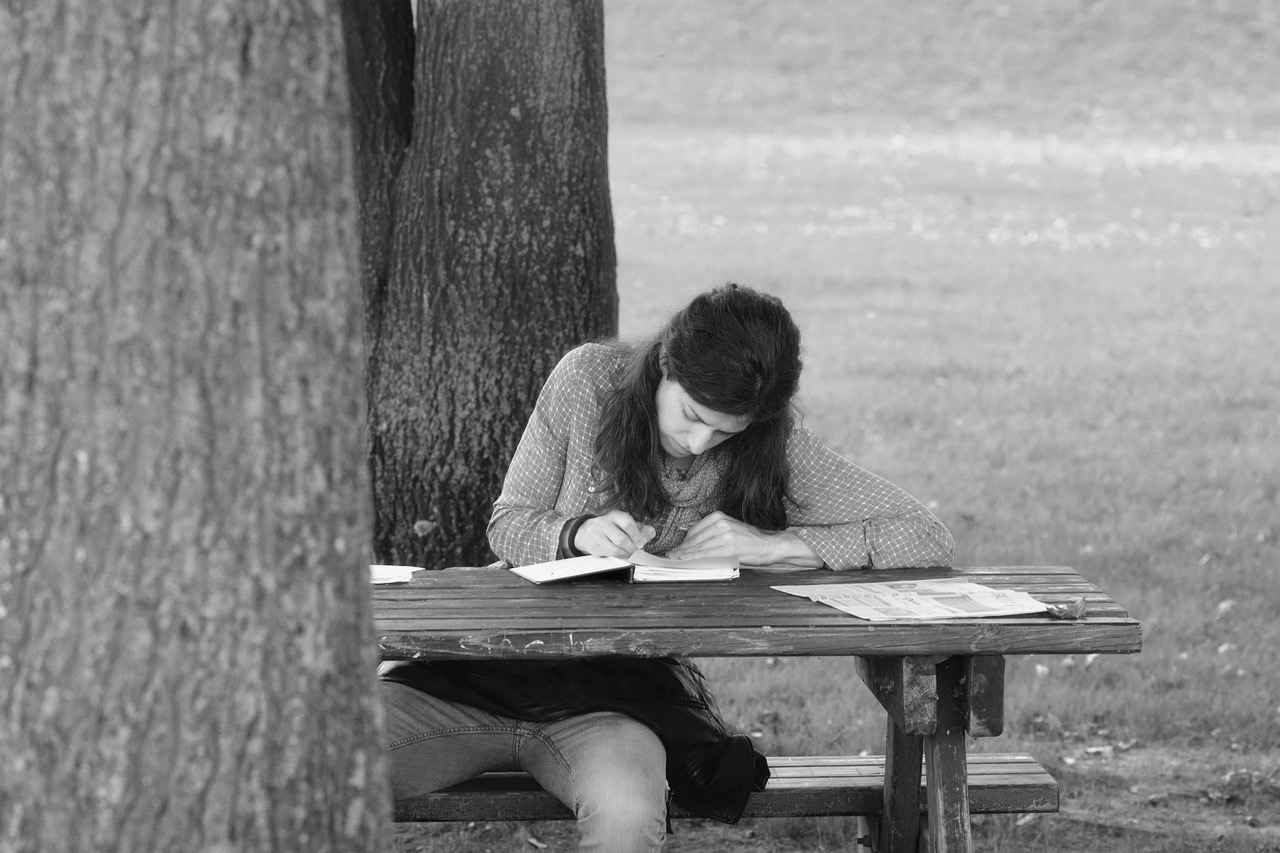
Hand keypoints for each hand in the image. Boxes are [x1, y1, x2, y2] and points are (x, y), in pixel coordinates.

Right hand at [574, 510, 655, 558]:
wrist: (587, 531)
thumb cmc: (611, 527)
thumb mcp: (626, 523)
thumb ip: (641, 528)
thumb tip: (651, 532)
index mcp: (615, 515)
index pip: (627, 523)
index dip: (636, 535)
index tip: (641, 543)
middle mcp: (604, 523)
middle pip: (621, 540)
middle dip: (631, 548)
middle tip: (635, 551)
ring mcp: (597, 535)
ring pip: (615, 550)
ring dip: (625, 554)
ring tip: (628, 553)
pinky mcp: (592, 546)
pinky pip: (608, 555)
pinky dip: (617, 557)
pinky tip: (620, 554)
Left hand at [667, 511, 823, 566]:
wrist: (769, 544)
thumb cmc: (749, 539)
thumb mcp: (728, 528)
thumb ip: (710, 531)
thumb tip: (689, 536)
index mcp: (719, 516)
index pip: (694, 530)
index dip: (683, 542)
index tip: (674, 549)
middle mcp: (720, 523)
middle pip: (694, 538)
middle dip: (681, 549)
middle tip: (670, 556)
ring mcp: (724, 534)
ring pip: (698, 546)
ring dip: (684, 554)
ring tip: (674, 560)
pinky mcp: (729, 546)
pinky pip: (706, 553)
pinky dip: (693, 558)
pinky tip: (685, 561)